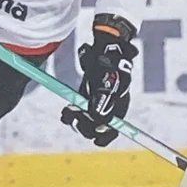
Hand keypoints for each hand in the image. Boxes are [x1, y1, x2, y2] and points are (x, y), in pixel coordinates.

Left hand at [61, 18, 137, 146]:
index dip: (105, 137)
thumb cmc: (110, 63)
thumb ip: (104, 100)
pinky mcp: (86, 95)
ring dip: (76, 119)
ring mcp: (96, 101)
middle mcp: (109, 106)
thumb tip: (98, 120)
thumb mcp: (109, 82)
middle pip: (97, 126)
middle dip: (85, 126)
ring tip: (66, 114)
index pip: (114, 128)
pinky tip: (66, 110)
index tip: (94, 140)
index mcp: (119, 106)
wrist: (104, 46)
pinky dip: (72, 112)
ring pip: (85, 119)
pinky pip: (78, 110)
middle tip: (73, 119)